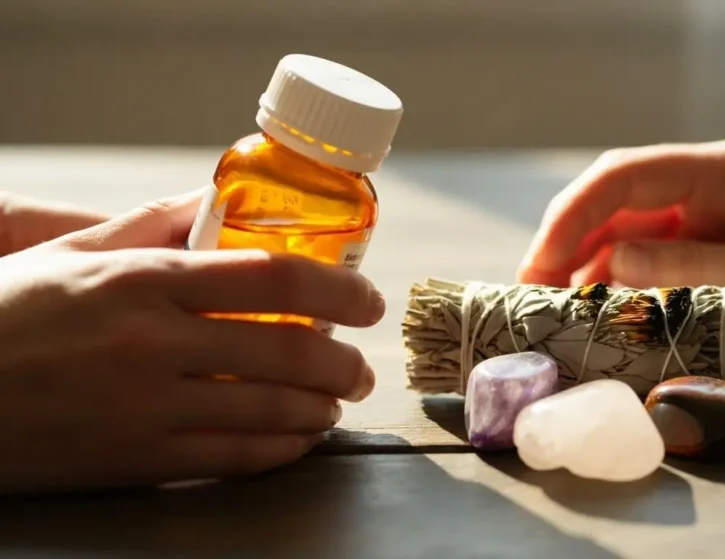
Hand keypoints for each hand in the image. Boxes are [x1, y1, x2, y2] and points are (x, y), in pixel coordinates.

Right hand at [0, 191, 384, 493]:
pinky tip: (300, 438)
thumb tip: (218, 197)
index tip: (365, 296)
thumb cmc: (6, 315)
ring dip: (322, 405)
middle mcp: (153, 343)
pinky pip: (234, 457)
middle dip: (343, 359)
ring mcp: (147, 408)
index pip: (270, 274)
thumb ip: (152, 224)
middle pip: (285, 348)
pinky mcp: (138, 461)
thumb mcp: (72, 253)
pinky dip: (282, 449)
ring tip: (338, 398)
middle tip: (361, 362)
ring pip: (270, 409)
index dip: (336, 287)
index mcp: (143, 281)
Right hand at [518, 139, 724, 355]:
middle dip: (569, 247)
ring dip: (594, 276)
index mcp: (724, 173)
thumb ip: (695, 271)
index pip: (624, 178)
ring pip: (631, 242)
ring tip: (561, 319)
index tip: (538, 266)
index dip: (571, 218)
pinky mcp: (722, 258)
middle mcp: (709, 191)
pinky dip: (629, 295)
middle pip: (616, 207)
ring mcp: (714, 224)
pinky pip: (659, 270)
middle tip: (534, 300)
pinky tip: (610, 323)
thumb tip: (610, 270)